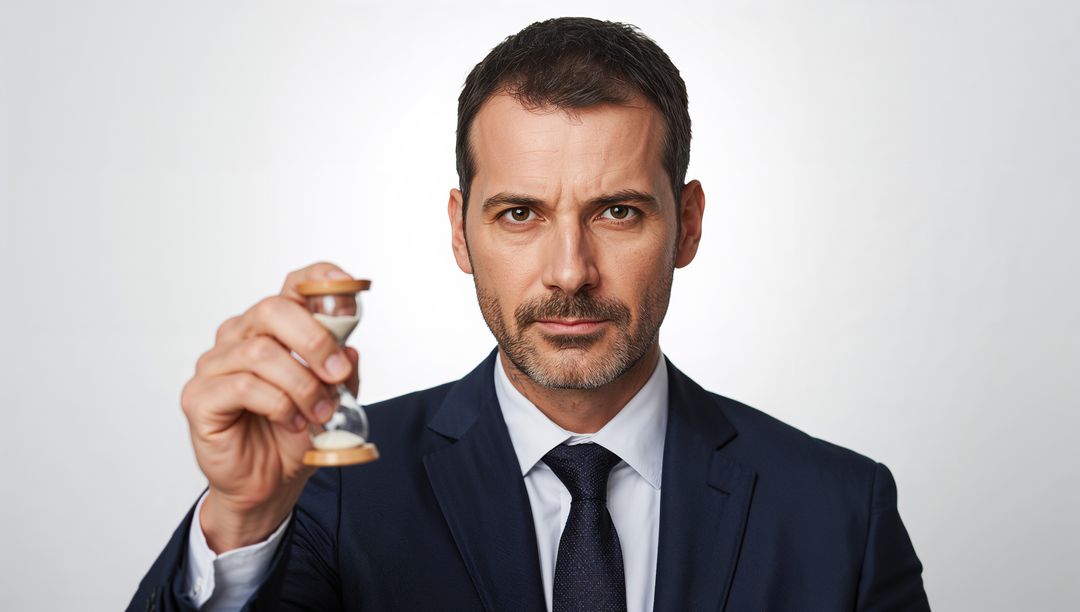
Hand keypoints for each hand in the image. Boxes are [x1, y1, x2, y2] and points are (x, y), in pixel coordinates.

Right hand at [180, 262, 361, 551]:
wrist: (268, 484)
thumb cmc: (292, 435)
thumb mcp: (334, 400)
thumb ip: (344, 371)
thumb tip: (351, 348)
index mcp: (273, 328)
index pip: (294, 286)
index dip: (321, 279)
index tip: (350, 289)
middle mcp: (239, 337)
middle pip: (273, 309)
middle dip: (315, 340)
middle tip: (337, 373)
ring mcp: (214, 364)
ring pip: (262, 353)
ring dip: (301, 385)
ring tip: (318, 412)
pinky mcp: (199, 396)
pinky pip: (243, 386)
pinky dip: (278, 404)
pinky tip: (290, 421)